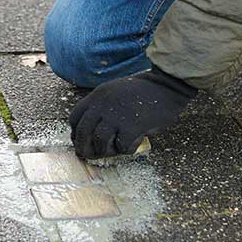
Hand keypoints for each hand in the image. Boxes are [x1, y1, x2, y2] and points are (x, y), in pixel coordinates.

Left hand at [68, 67, 196, 159]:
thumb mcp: (115, 93)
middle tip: (90, 156)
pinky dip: (126, 149)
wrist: (166, 86)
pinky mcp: (131, 126)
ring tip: (115, 150)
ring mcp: (116, 116)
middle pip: (83, 132)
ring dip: (105, 151)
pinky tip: (134, 143)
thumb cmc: (143, 92)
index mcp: (98, 95)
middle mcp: (103, 105)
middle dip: (84, 148)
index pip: (75, 117)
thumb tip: (92, 133)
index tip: (81, 141)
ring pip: (99, 142)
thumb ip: (102, 108)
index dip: (75, 133)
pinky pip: (121, 146)